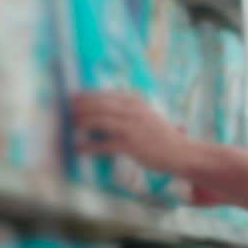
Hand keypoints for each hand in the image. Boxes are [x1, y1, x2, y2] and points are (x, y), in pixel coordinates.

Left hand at [73, 91, 194, 175]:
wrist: (181, 152)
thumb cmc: (161, 137)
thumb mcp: (146, 116)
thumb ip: (127, 112)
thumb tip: (104, 112)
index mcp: (136, 102)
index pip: (106, 95)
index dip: (87, 96)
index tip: (74, 98)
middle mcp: (133, 110)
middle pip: (99, 105)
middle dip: (81, 107)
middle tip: (67, 111)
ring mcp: (131, 127)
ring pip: (99, 120)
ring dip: (82, 122)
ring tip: (71, 126)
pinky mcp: (130, 144)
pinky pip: (103, 144)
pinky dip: (88, 146)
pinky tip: (78, 149)